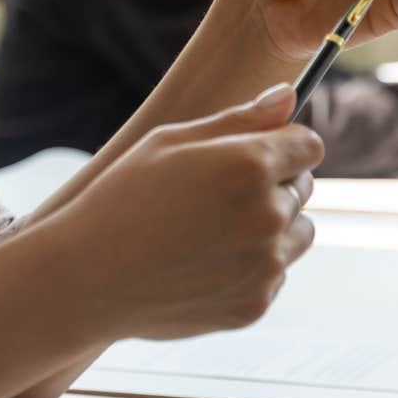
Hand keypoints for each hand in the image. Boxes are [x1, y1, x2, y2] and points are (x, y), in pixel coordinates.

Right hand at [53, 84, 321, 340]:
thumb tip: (288, 94)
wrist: (88, 278)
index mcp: (248, 165)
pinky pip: (275, 274)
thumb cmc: (121, 199)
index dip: (284, 143)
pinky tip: (203, 262)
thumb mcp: (168, 142)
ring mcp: (265, 264)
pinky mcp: (257, 302)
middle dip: (272, 184)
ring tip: (212, 229)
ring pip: (299, 233)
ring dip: (272, 226)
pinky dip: (251, 266)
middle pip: (303, 187)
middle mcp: (268, 214)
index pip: (308, 145)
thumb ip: (238, 119)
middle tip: (214, 194)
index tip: (258, 151)